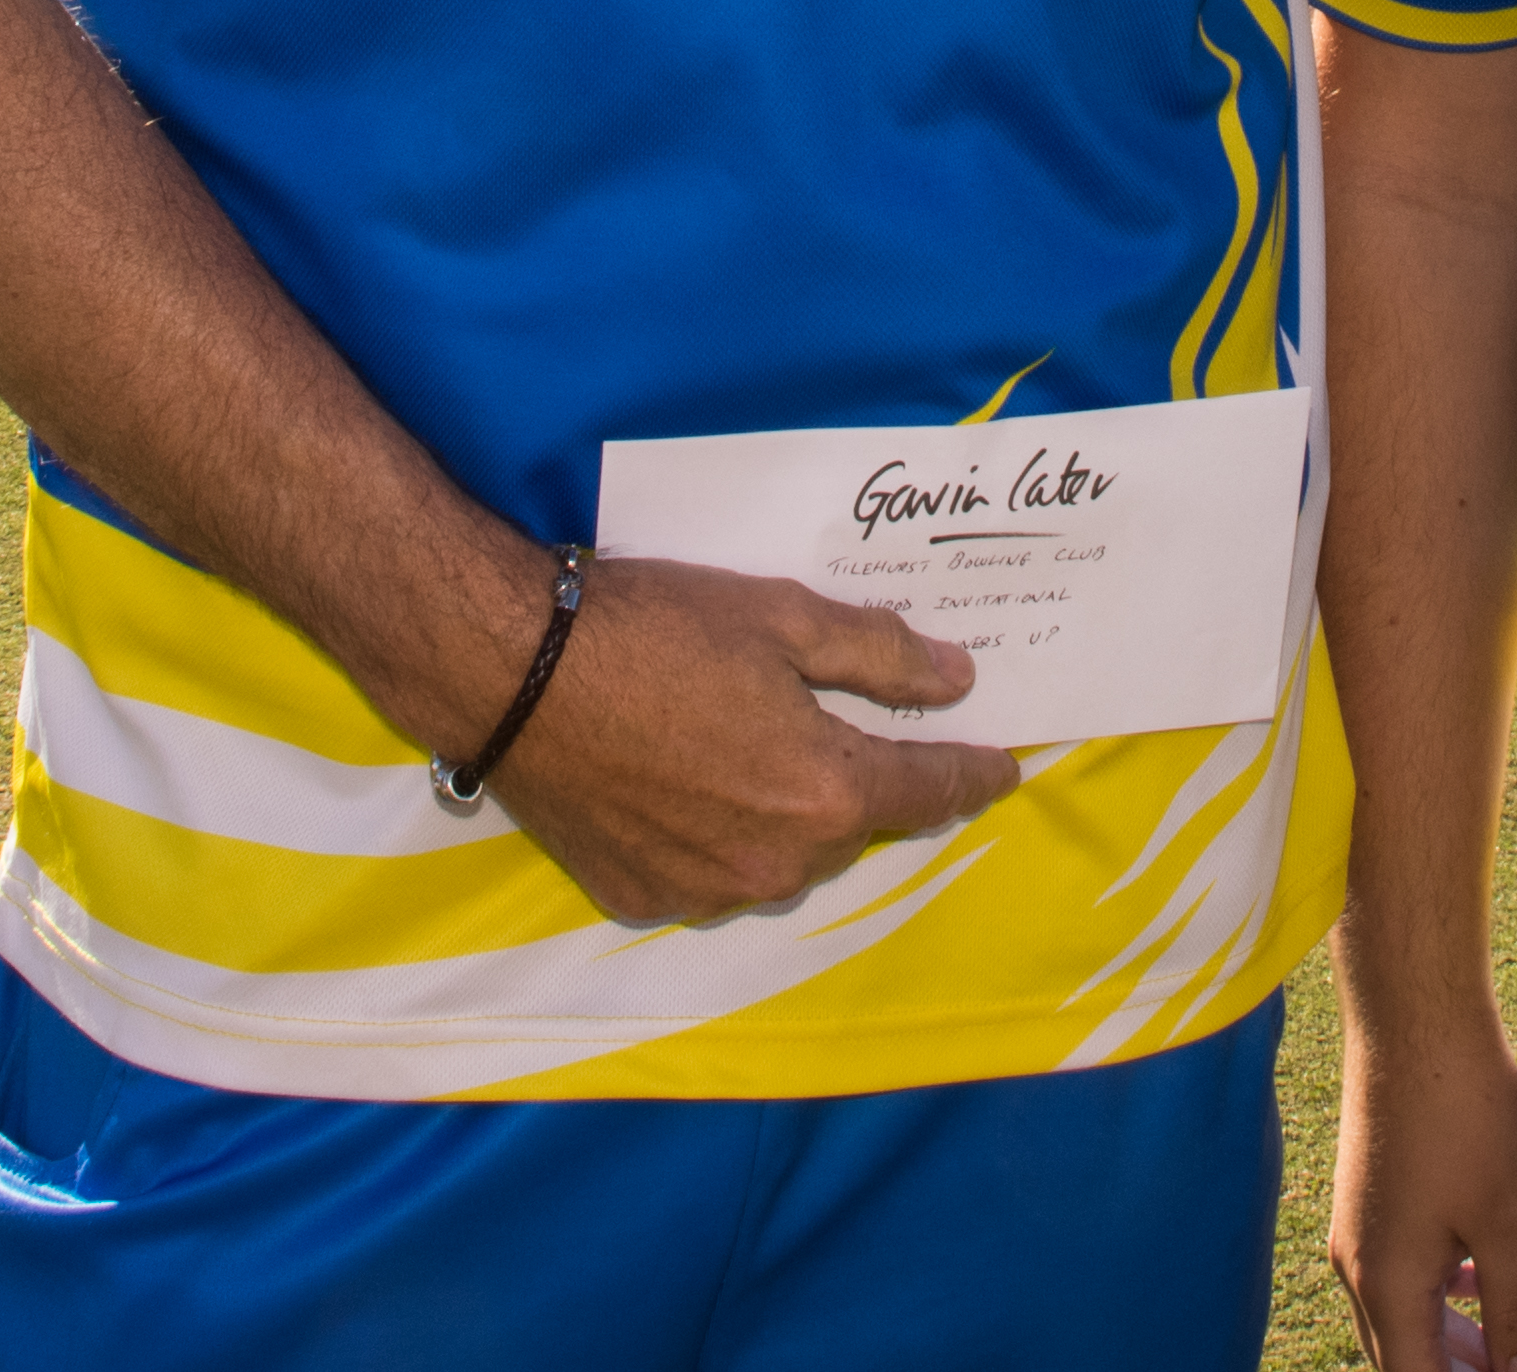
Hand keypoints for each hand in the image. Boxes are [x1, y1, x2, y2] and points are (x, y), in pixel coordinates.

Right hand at [481, 552, 1021, 923]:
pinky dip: (718, 835)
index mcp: (823, 794)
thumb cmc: (656, 632)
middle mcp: (774, 865)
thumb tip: (958, 682)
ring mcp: (704, 892)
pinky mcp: (641, 898)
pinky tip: (687, 780)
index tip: (1001, 769)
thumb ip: (882, 657)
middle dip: (861, 782)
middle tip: (838, 723)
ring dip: (787, 814)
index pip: (928, 793)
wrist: (515, 673)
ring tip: (747, 743)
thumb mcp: (783, 618)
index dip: (971, 776)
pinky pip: (711, 874)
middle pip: (851, 827)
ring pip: (781, 858)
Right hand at [1333, 1002, 1516, 1371]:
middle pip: (1402, 1362)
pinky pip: (1397, 1275)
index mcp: (1385, 1287)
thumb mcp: (1510, 1221)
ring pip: (1400, 1319)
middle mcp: (1356, 1267)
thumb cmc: (1463, 1109)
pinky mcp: (1366, 1195)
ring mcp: (1355, 1228)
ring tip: (1512, 1350)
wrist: (1413, 1010)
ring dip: (1450, 1345)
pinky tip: (1482, 1282)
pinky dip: (1438, 1298)